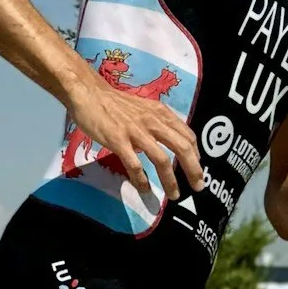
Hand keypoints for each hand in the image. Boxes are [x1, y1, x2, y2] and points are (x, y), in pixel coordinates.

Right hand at [63, 71, 201, 202]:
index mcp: (161, 114)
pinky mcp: (118, 141)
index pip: (187, 135)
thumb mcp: (144, 108)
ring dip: (170, 180)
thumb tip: (163, 143)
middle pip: (182, 148)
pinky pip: (134, 164)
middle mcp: (153, 122)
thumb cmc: (115, 103)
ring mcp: (136, 132)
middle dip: (193, 170)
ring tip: (174, 195)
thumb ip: (156, 124)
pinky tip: (145, 189)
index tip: (198, 168)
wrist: (89, 93)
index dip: (196, 154)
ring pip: (161, 159)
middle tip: (198, 186)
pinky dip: (142, 180)